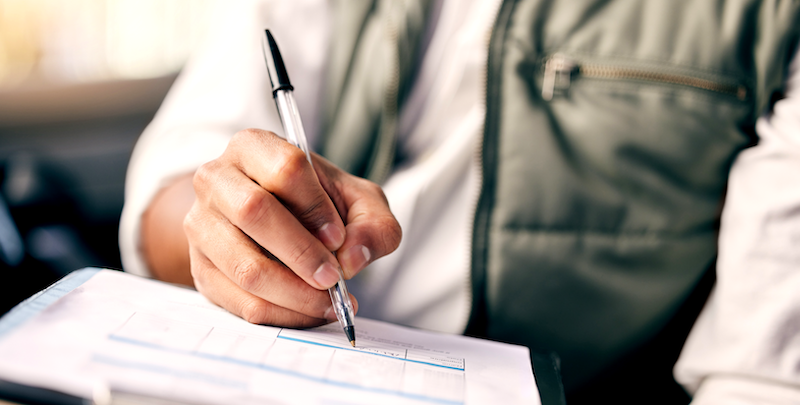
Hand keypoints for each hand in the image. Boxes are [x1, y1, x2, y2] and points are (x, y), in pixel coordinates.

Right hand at [183, 128, 400, 326]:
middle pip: (254, 211)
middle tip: (334, 278)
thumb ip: (373, 225)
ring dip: (295, 293)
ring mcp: (201, 226)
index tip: (338, 237)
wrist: (268, 219)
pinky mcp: (200, 269)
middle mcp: (216, 180)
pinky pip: (239, 302)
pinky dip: (282, 315)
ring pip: (245, 266)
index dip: (316, 207)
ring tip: (330, 301)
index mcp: (253, 147)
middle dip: (302, 253)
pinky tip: (310, 312)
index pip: (285, 168)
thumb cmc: (317, 204)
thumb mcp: (357, 202)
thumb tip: (352, 260)